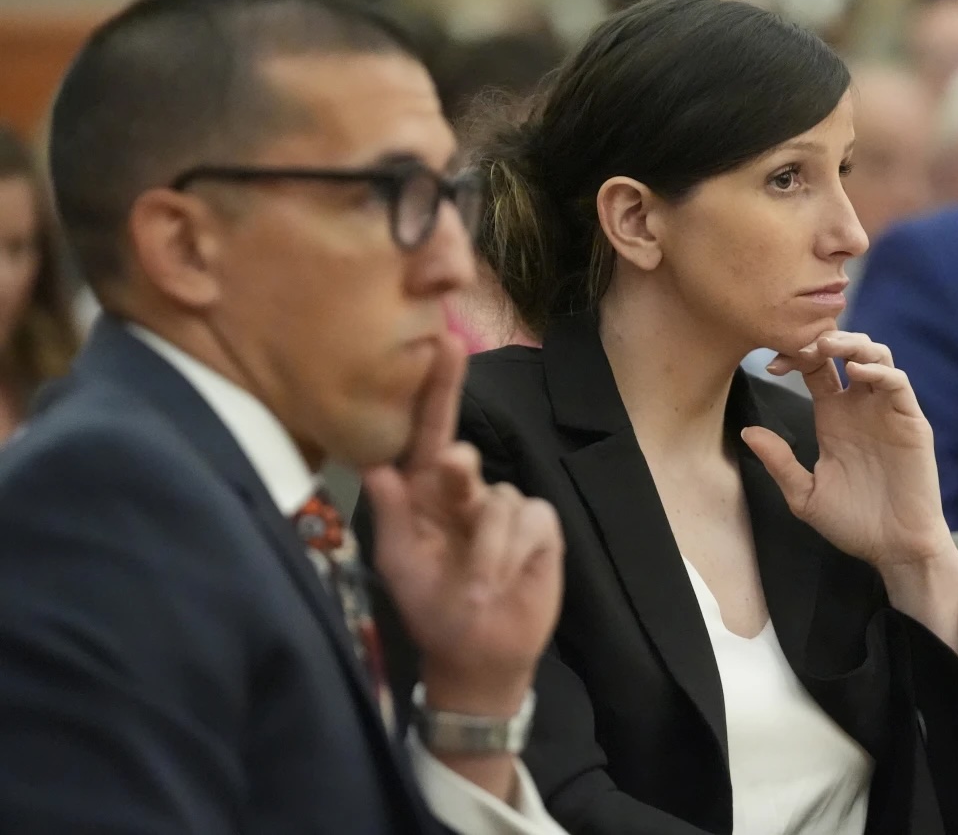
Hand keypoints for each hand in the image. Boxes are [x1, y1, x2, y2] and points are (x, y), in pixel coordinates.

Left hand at [364, 334, 562, 716]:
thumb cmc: (432, 608)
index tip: (445, 343)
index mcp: (426, 493)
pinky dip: (511, 555)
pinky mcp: (540, 526)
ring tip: (476, 587)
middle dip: (461, 472)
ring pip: (497, 504)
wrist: (479, 654)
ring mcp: (507, 506)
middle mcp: (467, 490)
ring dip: (483, 553)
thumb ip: (390, 514)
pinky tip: (507, 578)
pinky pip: (528, 522)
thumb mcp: (400, 564)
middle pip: (466, 457)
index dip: (437, 389)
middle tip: (455, 477)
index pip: (428, 432)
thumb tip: (376, 467)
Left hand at [742, 330, 950, 570]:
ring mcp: (887, 411)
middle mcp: (860, 407)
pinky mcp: (911, 422)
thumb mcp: (805, 495)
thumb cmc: (853, 524)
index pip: (814, 369)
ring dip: (853, 344)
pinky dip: (879, 371)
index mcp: (833, 417)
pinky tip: (857, 373)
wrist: (894, 549)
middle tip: (802, 344)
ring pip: (876, 356)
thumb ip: (780, 462)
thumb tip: (748, 432)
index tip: (771, 364)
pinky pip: (898, 384)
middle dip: (824, 339)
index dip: (794, 357)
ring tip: (829, 346)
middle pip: (846, 351)